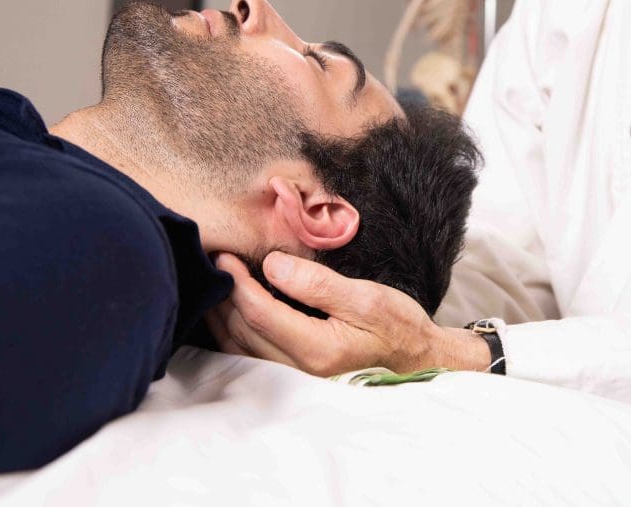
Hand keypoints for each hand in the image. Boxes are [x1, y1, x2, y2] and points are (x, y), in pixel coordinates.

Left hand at [206, 252, 490, 376]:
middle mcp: (299, 370)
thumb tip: (273, 265)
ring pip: (240, 346)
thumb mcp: (367, 298)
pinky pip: (251, 353)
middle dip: (222, 295)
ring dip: (221, 314)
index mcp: (316, 349)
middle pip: (241, 331)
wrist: (420, 361)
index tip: (225, 254)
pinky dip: (234, 330)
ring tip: (213, 282)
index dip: (236, 282)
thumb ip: (318, 284)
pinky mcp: (297, 375)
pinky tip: (230, 310)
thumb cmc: (399, 327)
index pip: (259, 313)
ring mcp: (296, 377)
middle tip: (209, 260)